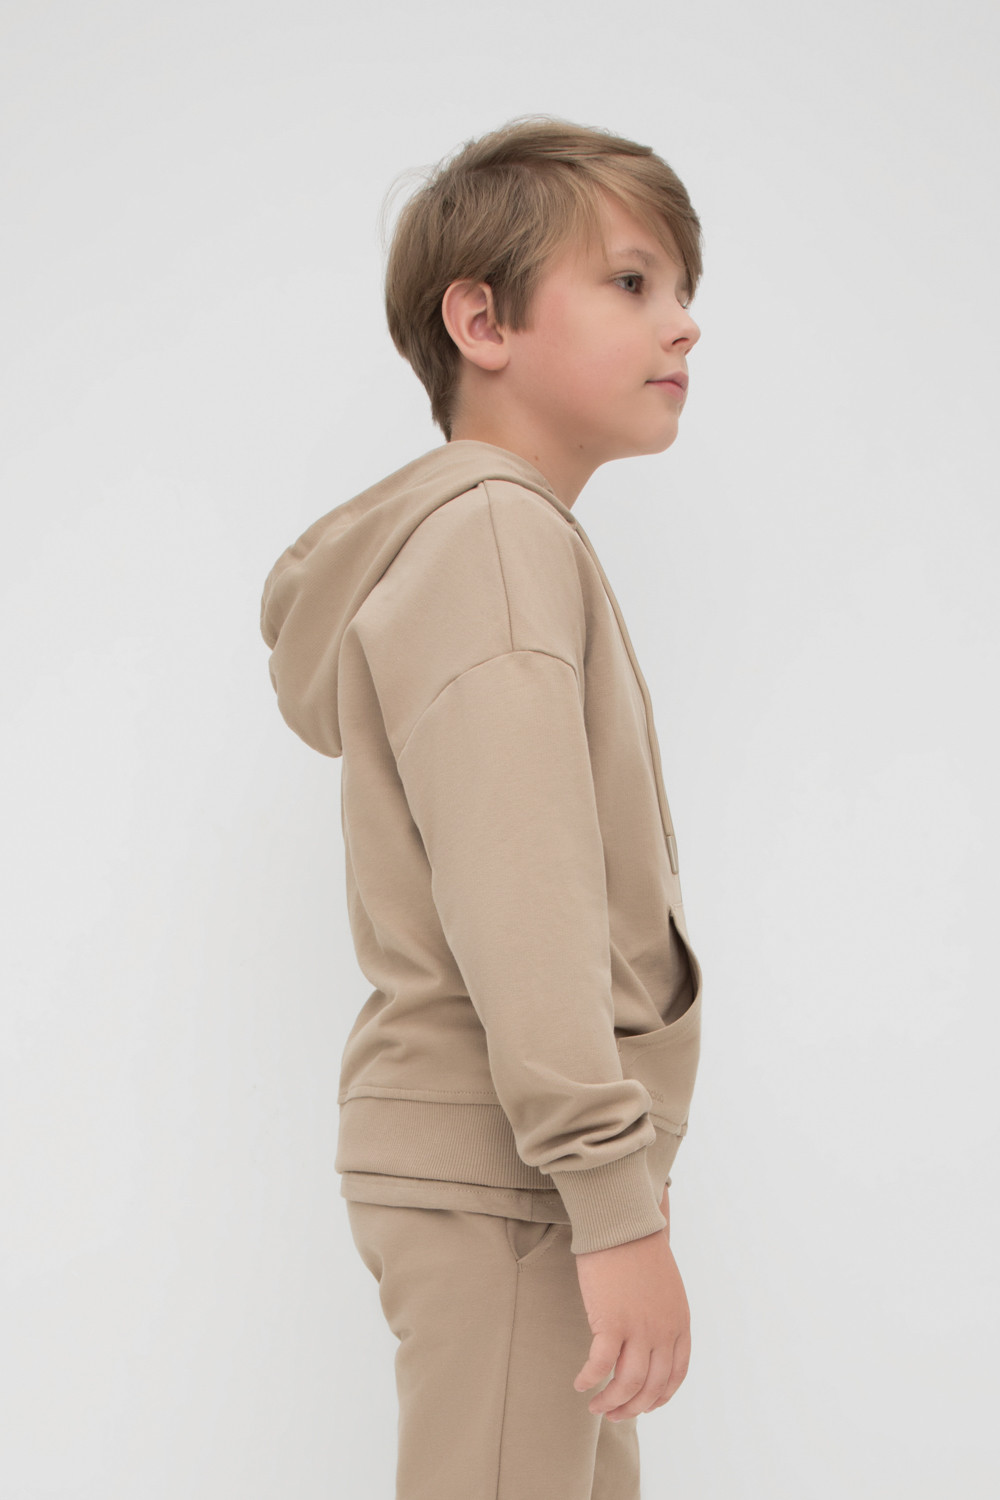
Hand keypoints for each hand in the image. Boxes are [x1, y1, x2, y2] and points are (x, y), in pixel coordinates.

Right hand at [571, 1183, 689, 1420]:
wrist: (622, 1222)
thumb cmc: (638, 1245)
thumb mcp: (664, 1284)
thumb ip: (662, 1311)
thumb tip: (648, 1332)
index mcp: (679, 1321)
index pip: (676, 1374)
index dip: (660, 1396)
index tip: (645, 1405)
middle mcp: (663, 1330)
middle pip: (652, 1386)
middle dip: (632, 1407)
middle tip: (613, 1414)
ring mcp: (639, 1329)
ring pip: (627, 1384)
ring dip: (611, 1402)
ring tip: (596, 1407)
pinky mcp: (611, 1323)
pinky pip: (600, 1365)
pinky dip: (590, 1380)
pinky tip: (580, 1383)